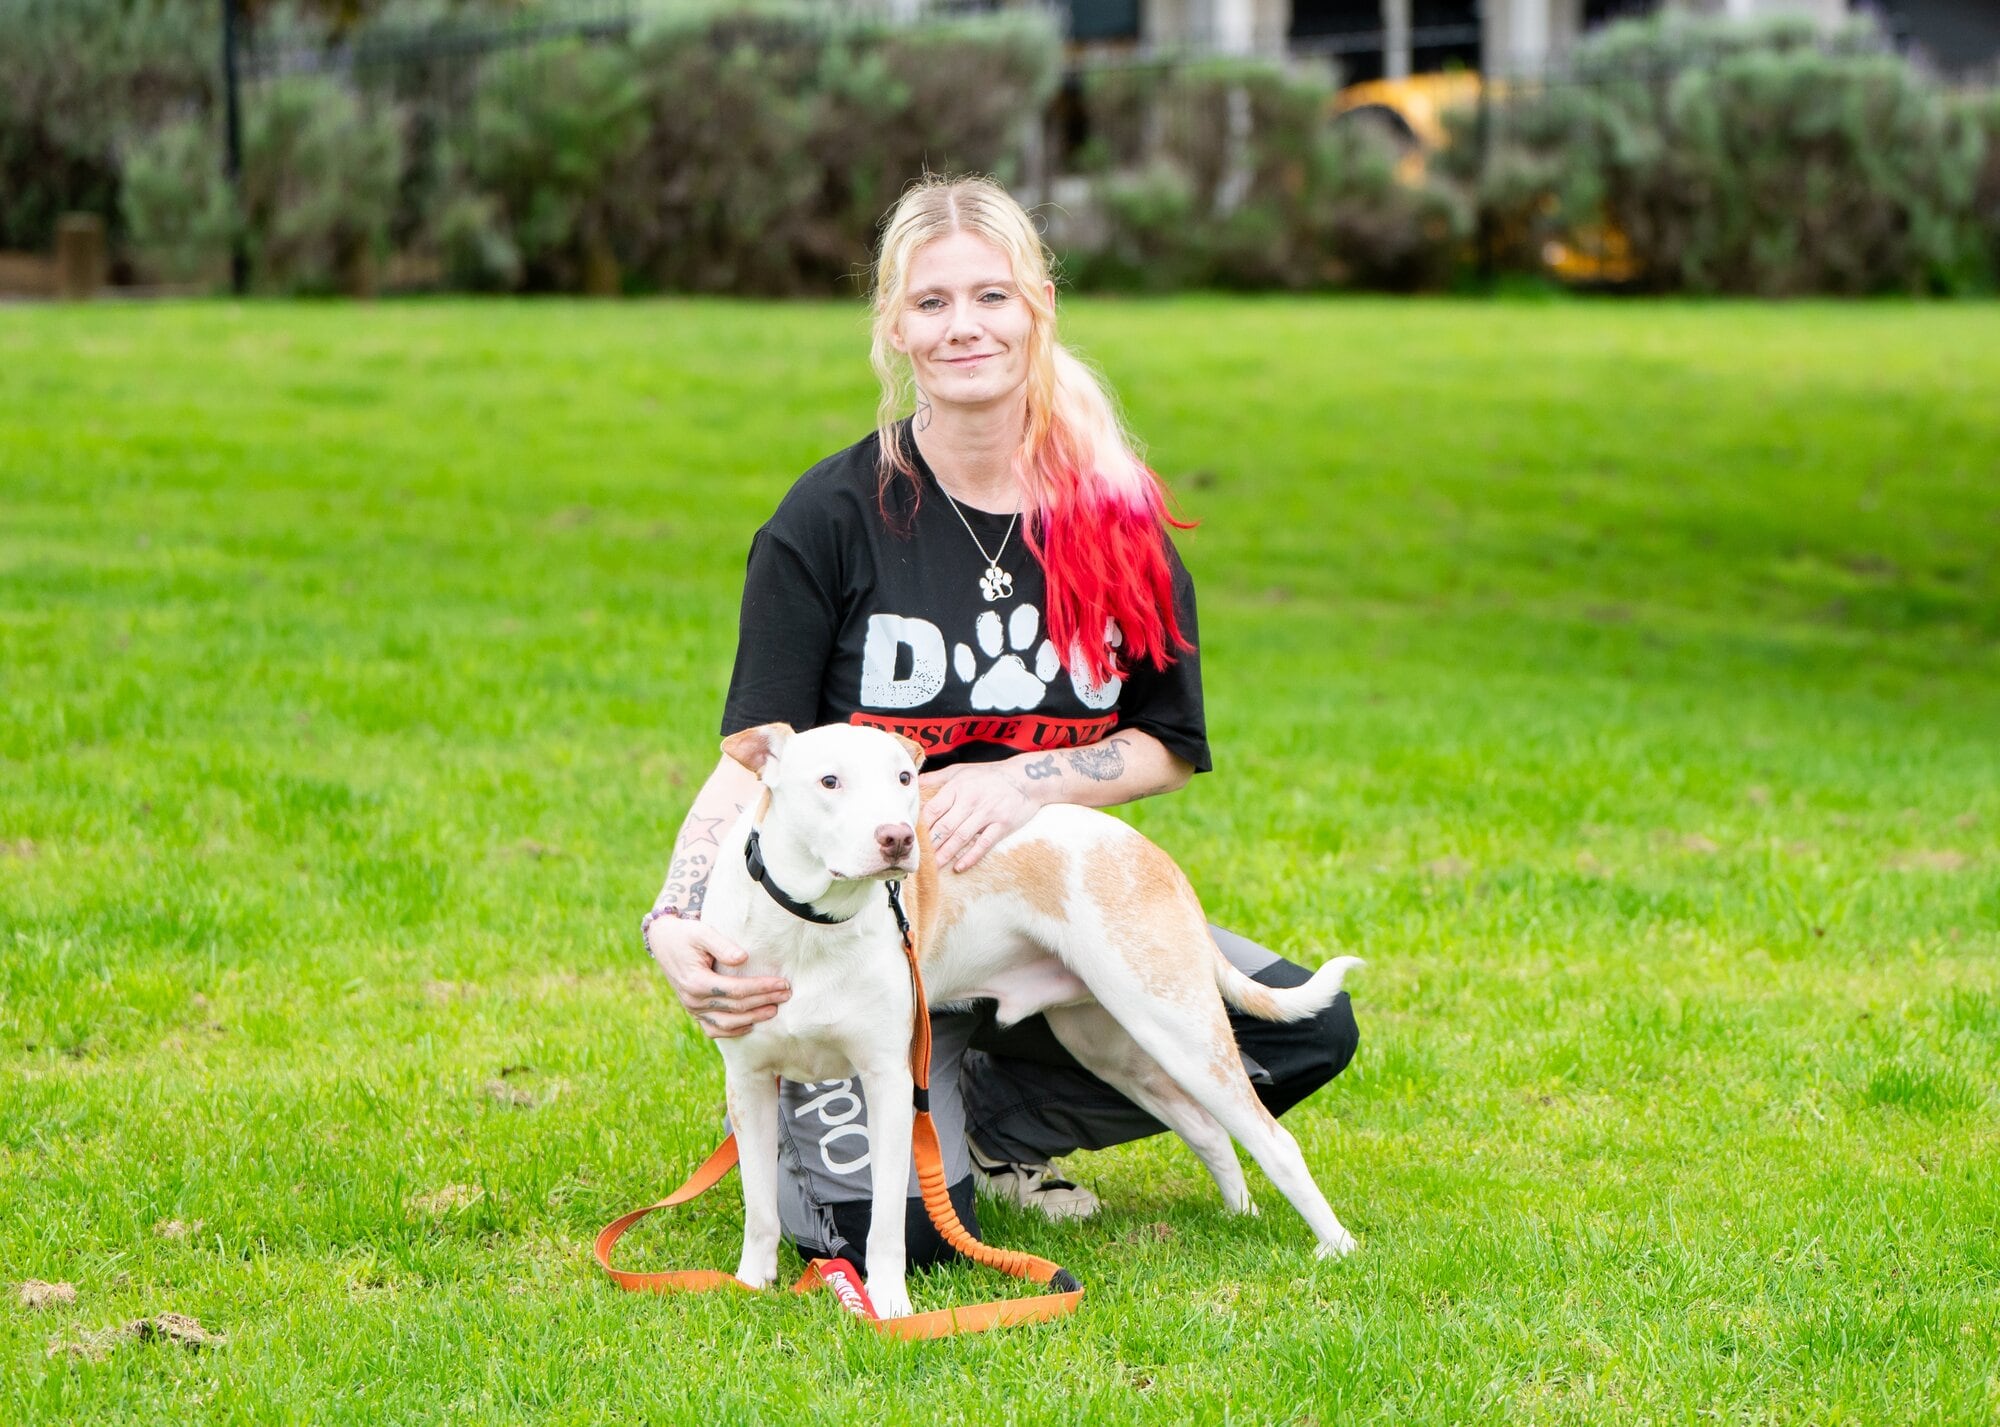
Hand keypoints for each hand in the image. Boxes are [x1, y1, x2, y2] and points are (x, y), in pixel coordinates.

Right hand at [646, 915, 789, 1038]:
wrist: (664, 942)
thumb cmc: (686, 935)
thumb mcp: (702, 932)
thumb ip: (722, 945)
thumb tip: (743, 958)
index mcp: (696, 981)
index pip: (737, 990)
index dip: (761, 988)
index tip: (782, 983)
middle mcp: (693, 1000)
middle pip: (736, 1007)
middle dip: (764, 1001)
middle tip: (787, 994)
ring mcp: (692, 1009)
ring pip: (727, 1024)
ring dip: (753, 1019)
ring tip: (774, 1010)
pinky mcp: (693, 1011)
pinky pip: (714, 1029)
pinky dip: (733, 1030)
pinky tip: (750, 1025)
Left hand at [919, 761, 1041, 872]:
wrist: (1026, 778)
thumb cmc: (989, 775)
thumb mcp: (961, 770)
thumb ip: (936, 778)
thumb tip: (912, 783)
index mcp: (957, 787)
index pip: (933, 809)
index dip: (921, 826)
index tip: (911, 839)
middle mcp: (971, 800)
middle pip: (945, 826)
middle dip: (930, 845)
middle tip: (918, 859)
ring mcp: (987, 813)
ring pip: (961, 837)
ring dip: (945, 854)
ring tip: (933, 867)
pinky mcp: (1002, 825)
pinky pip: (984, 844)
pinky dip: (971, 857)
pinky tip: (959, 867)